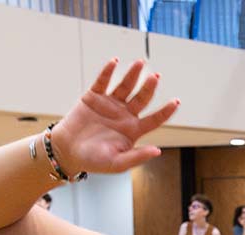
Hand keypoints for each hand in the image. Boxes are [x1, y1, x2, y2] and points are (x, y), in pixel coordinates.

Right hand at [48, 58, 179, 176]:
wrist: (67, 152)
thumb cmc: (94, 161)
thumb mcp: (118, 163)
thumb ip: (137, 157)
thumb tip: (158, 152)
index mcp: (134, 130)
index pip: (154, 119)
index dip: (165, 111)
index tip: (176, 102)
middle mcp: (125, 115)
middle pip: (141, 98)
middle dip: (149, 87)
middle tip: (155, 77)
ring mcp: (110, 105)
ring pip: (125, 86)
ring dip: (133, 74)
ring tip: (140, 63)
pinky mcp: (93, 98)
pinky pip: (102, 82)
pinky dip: (108, 72)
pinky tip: (115, 62)